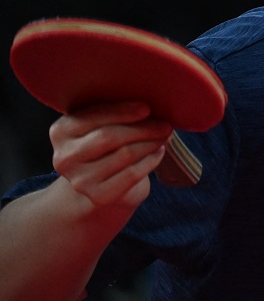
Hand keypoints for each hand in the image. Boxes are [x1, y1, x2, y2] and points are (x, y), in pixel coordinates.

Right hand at [49, 101, 171, 209]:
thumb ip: (114, 113)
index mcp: (61, 131)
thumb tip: (149, 104)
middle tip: (165, 124)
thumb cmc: (105, 146)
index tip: (147, 108)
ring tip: (164, 135)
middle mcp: (65, 157)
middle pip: (110, 137)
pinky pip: (133, 174)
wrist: (100, 185)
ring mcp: (80, 180)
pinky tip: (159, 151)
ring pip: (125, 155)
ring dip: (151, 143)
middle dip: (142, 128)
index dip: (122, 111)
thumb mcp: (101, 125)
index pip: (93, 116)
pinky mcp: (99, 196)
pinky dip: (151, 160)